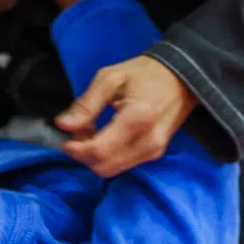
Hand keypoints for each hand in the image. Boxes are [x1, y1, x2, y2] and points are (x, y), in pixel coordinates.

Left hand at [56, 56, 197, 176]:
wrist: (180, 78)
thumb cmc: (144, 73)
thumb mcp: (110, 79)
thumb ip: (86, 104)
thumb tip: (63, 125)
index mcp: (137, 118)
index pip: (100, 151)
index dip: (76, 149)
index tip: (64, 138)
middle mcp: (148, 141)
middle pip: (104, 166)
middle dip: (84, 154)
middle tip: (78, 132)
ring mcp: (153, 151)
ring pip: (113, 169)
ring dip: (95, 157)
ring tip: (92, 132)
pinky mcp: (155, 154)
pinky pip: (123, 164)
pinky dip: (108, 156)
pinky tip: (106, 136)